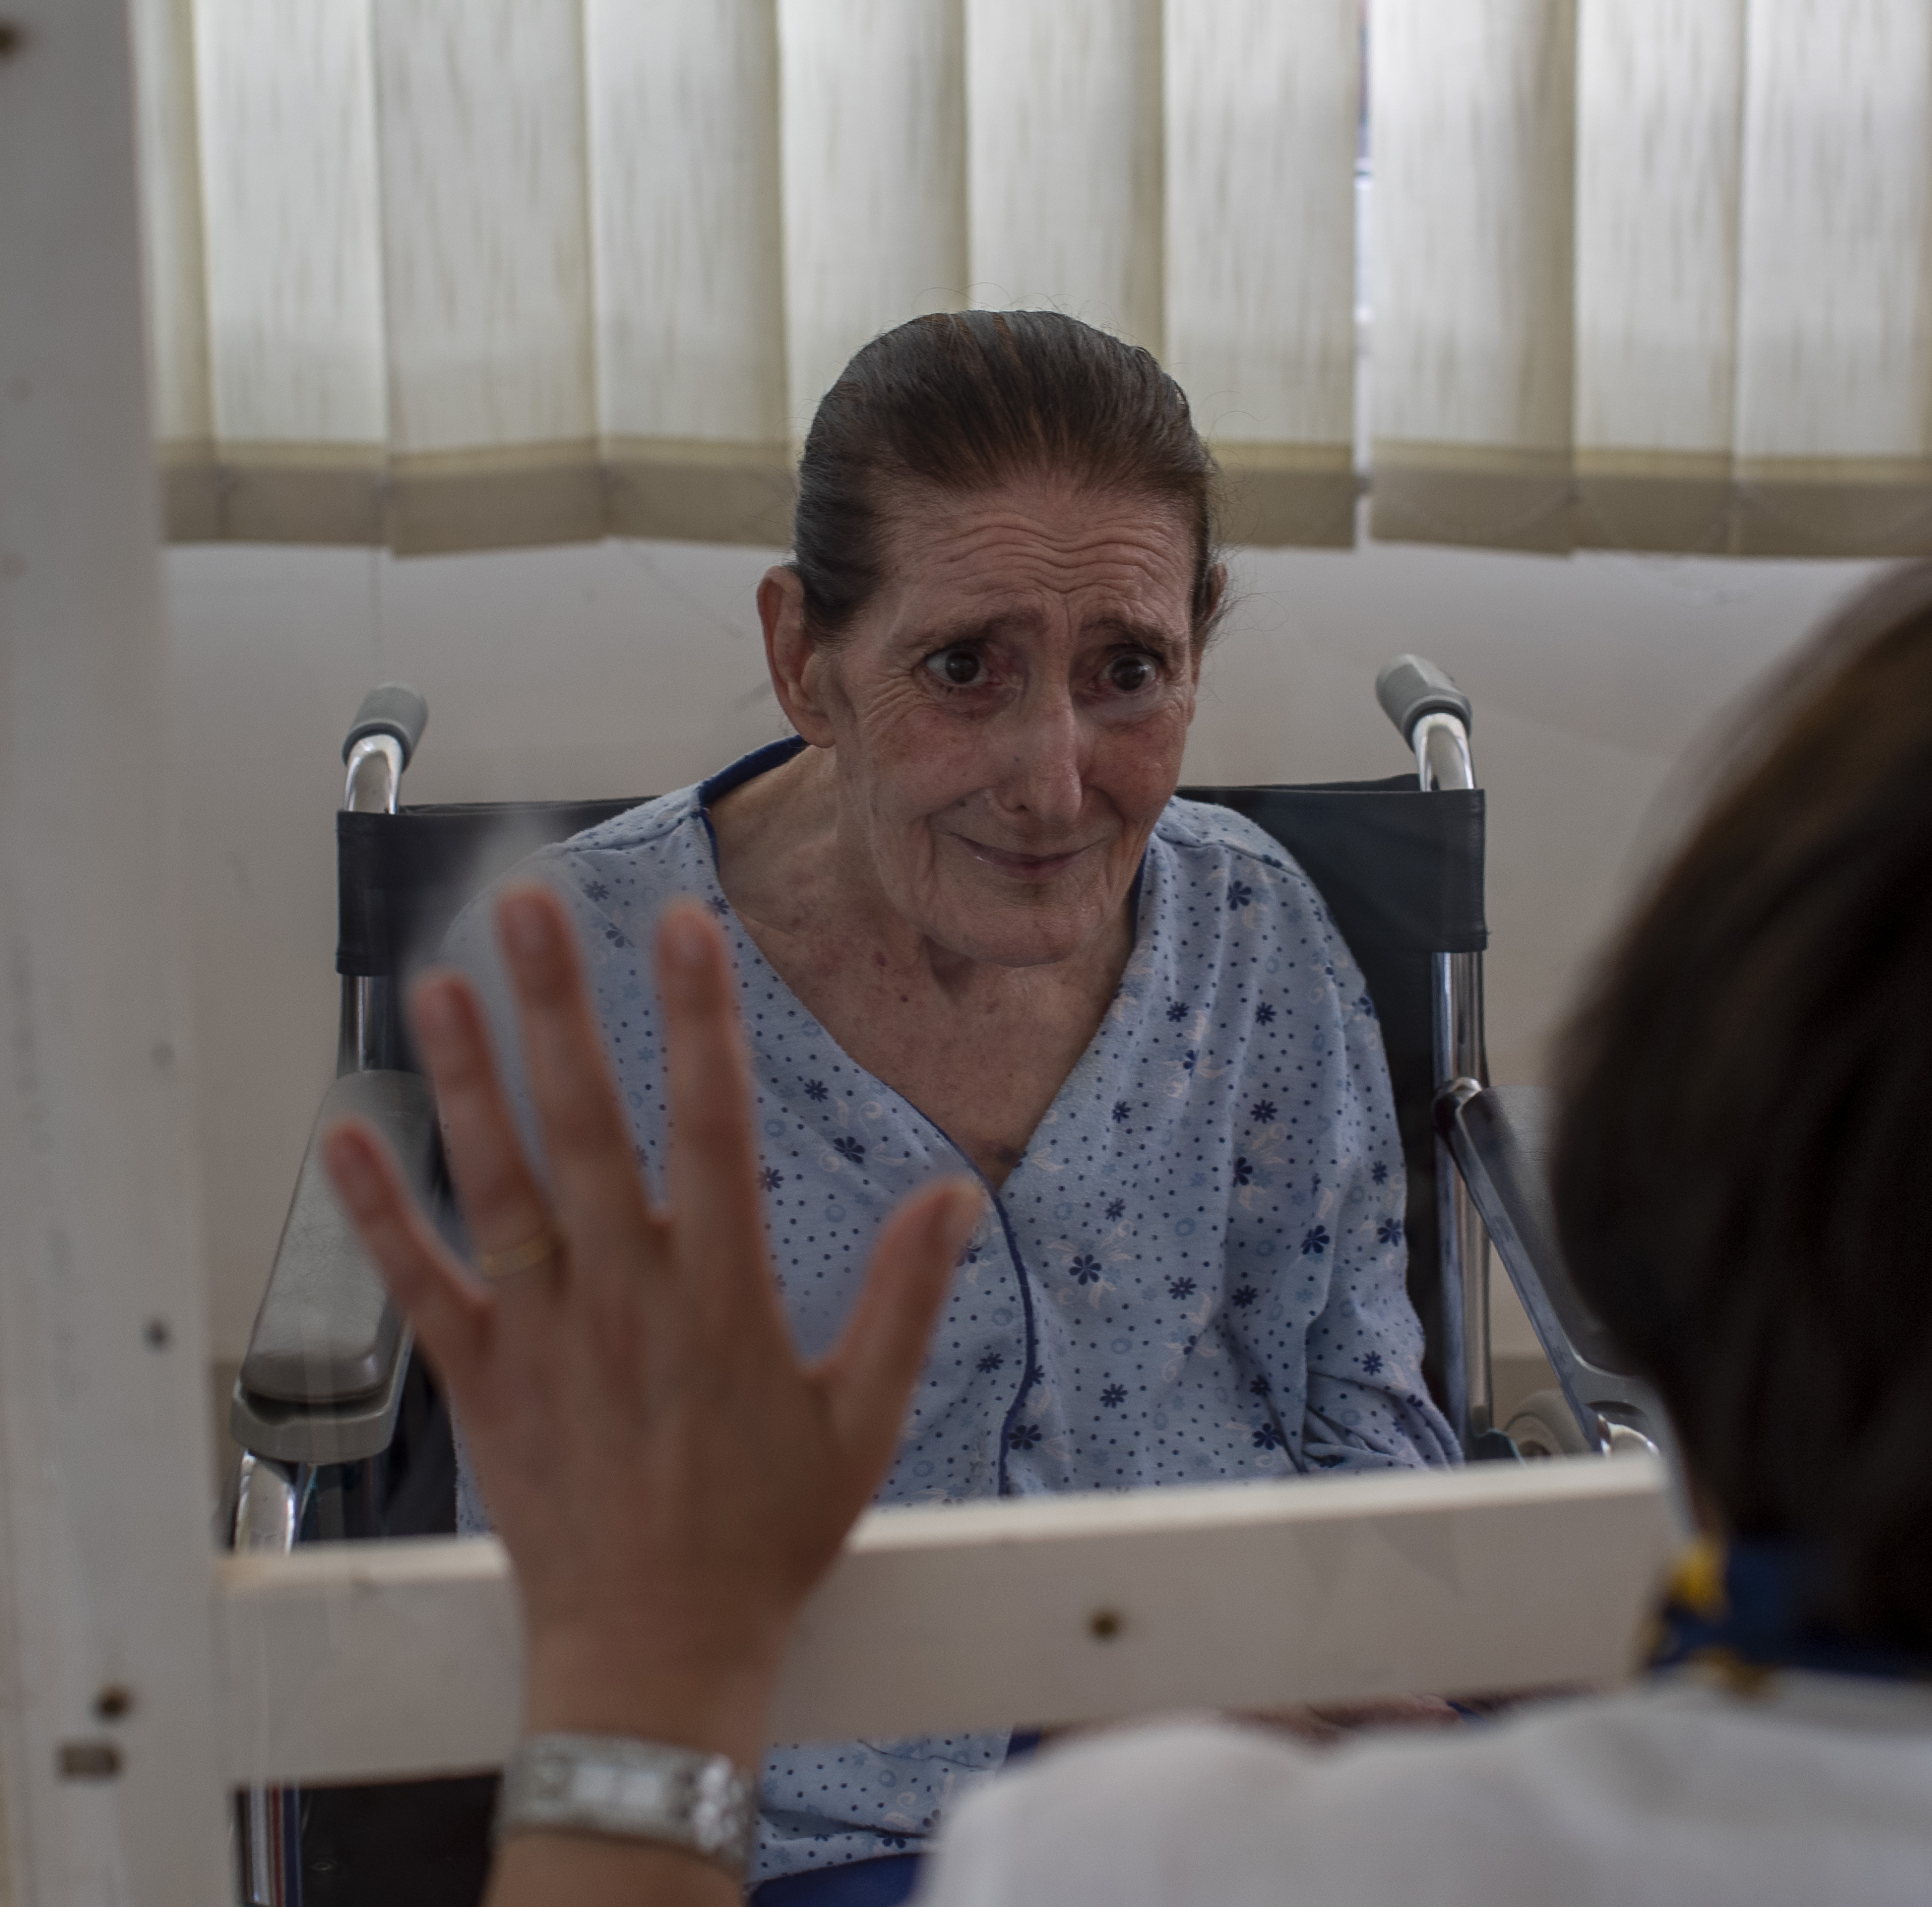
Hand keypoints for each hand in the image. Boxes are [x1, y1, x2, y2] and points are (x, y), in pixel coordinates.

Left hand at [323, 886, 980, 1763]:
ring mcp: (544, 1339)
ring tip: (440, 982)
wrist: (658, 1657)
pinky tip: (346, 1135)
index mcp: (721, 1301)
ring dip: (469, 1080)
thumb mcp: (864, 1425)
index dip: (700, 1018)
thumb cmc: (766, 1541)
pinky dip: (379, 1212)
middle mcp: (625, 1300)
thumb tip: (954, 1197)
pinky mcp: (482, 1385)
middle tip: (531, 905)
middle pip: (589, 1125)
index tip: (685, 926)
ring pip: (500, 1185)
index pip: (711, 1125)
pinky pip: (420, 1285)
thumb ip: (905, 1301)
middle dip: (562, 1006)